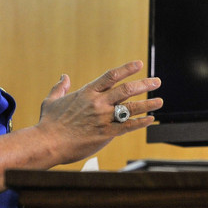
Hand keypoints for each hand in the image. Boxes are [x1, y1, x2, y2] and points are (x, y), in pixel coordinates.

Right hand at [35, 60, 162, 163]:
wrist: (47, 143)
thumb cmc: (48, 123)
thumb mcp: (51, 100)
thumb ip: (60, 87)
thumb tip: (64, 76)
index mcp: (87, 92)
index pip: (111, 76)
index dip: (127, 69)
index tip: (139, 64)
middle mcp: (98, 103)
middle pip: (126, 90)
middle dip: (144, 85)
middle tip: (157, 82)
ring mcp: (103, 118)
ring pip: (131, 108)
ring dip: (148, 104)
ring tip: (159, 101)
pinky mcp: (105, 134)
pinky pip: (127, 127)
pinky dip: (140, 122)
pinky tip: (150, 120)